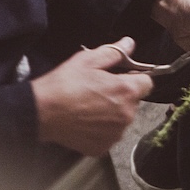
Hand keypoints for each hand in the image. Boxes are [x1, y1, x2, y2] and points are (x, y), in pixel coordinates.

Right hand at [29, 37, 152, 155]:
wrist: (41, 112)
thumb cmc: (63, 85)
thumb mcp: (88, 60)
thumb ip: (114, 52)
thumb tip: (129, 43)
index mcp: (126, 91)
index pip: (147, 82)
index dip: (135, 77)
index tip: (123, 76)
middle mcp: (126, 115)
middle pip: (134, 101)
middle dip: (121, 95)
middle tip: (98, 90)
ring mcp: (115, 133)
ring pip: (121, 119)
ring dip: (112, 112)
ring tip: (89, 105)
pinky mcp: (103, 146)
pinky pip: (109, 134)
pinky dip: (101, 129)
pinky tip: (85, 120)